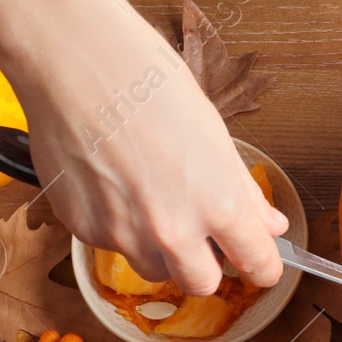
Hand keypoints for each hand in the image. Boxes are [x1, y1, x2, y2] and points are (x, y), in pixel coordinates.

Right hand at [13, 10, 287, 295]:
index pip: (258, 267)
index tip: (260, 261)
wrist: (73, 57)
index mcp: (218, 205)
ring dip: (159, 248)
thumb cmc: (146, 80)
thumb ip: (243, 191)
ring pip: (153, 268)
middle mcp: (172, 231)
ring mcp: (123, 234)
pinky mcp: (82, 227)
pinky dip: (116, 223)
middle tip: (200, 233)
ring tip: (148, 195)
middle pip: (202, 284)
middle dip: (206, 264)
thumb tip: (268, 224)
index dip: (262, 265)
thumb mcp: (214, 133)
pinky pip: (109, 243)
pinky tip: (111, 179)